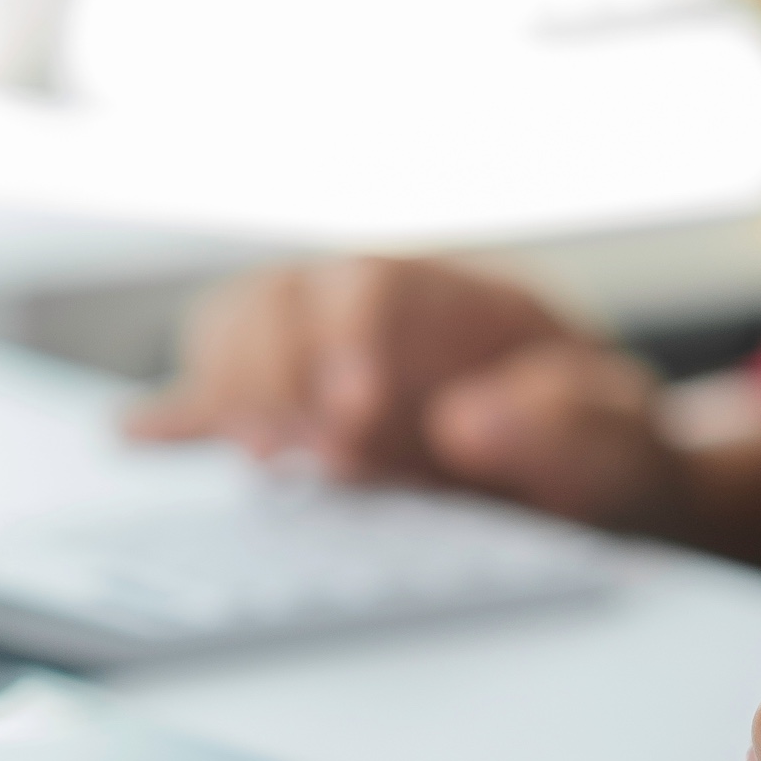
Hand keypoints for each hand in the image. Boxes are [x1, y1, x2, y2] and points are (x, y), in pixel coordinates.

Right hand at [123, 258, 678, 520]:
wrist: (602, 474)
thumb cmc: (611, 445)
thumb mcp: (624, 438)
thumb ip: (569, 426)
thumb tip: (473, 425)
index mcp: (458, 299)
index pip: (373, 286)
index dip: (348, 340)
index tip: (354, 412)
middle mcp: (379, 314)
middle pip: (284, 298)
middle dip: (274, 369)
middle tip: (296, 452)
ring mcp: (331, 359)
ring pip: (242, 331)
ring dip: (232, 389)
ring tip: (265, 460)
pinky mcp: (305, 417)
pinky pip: (226, 397)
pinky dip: (182, 416)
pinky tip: (137, 436)